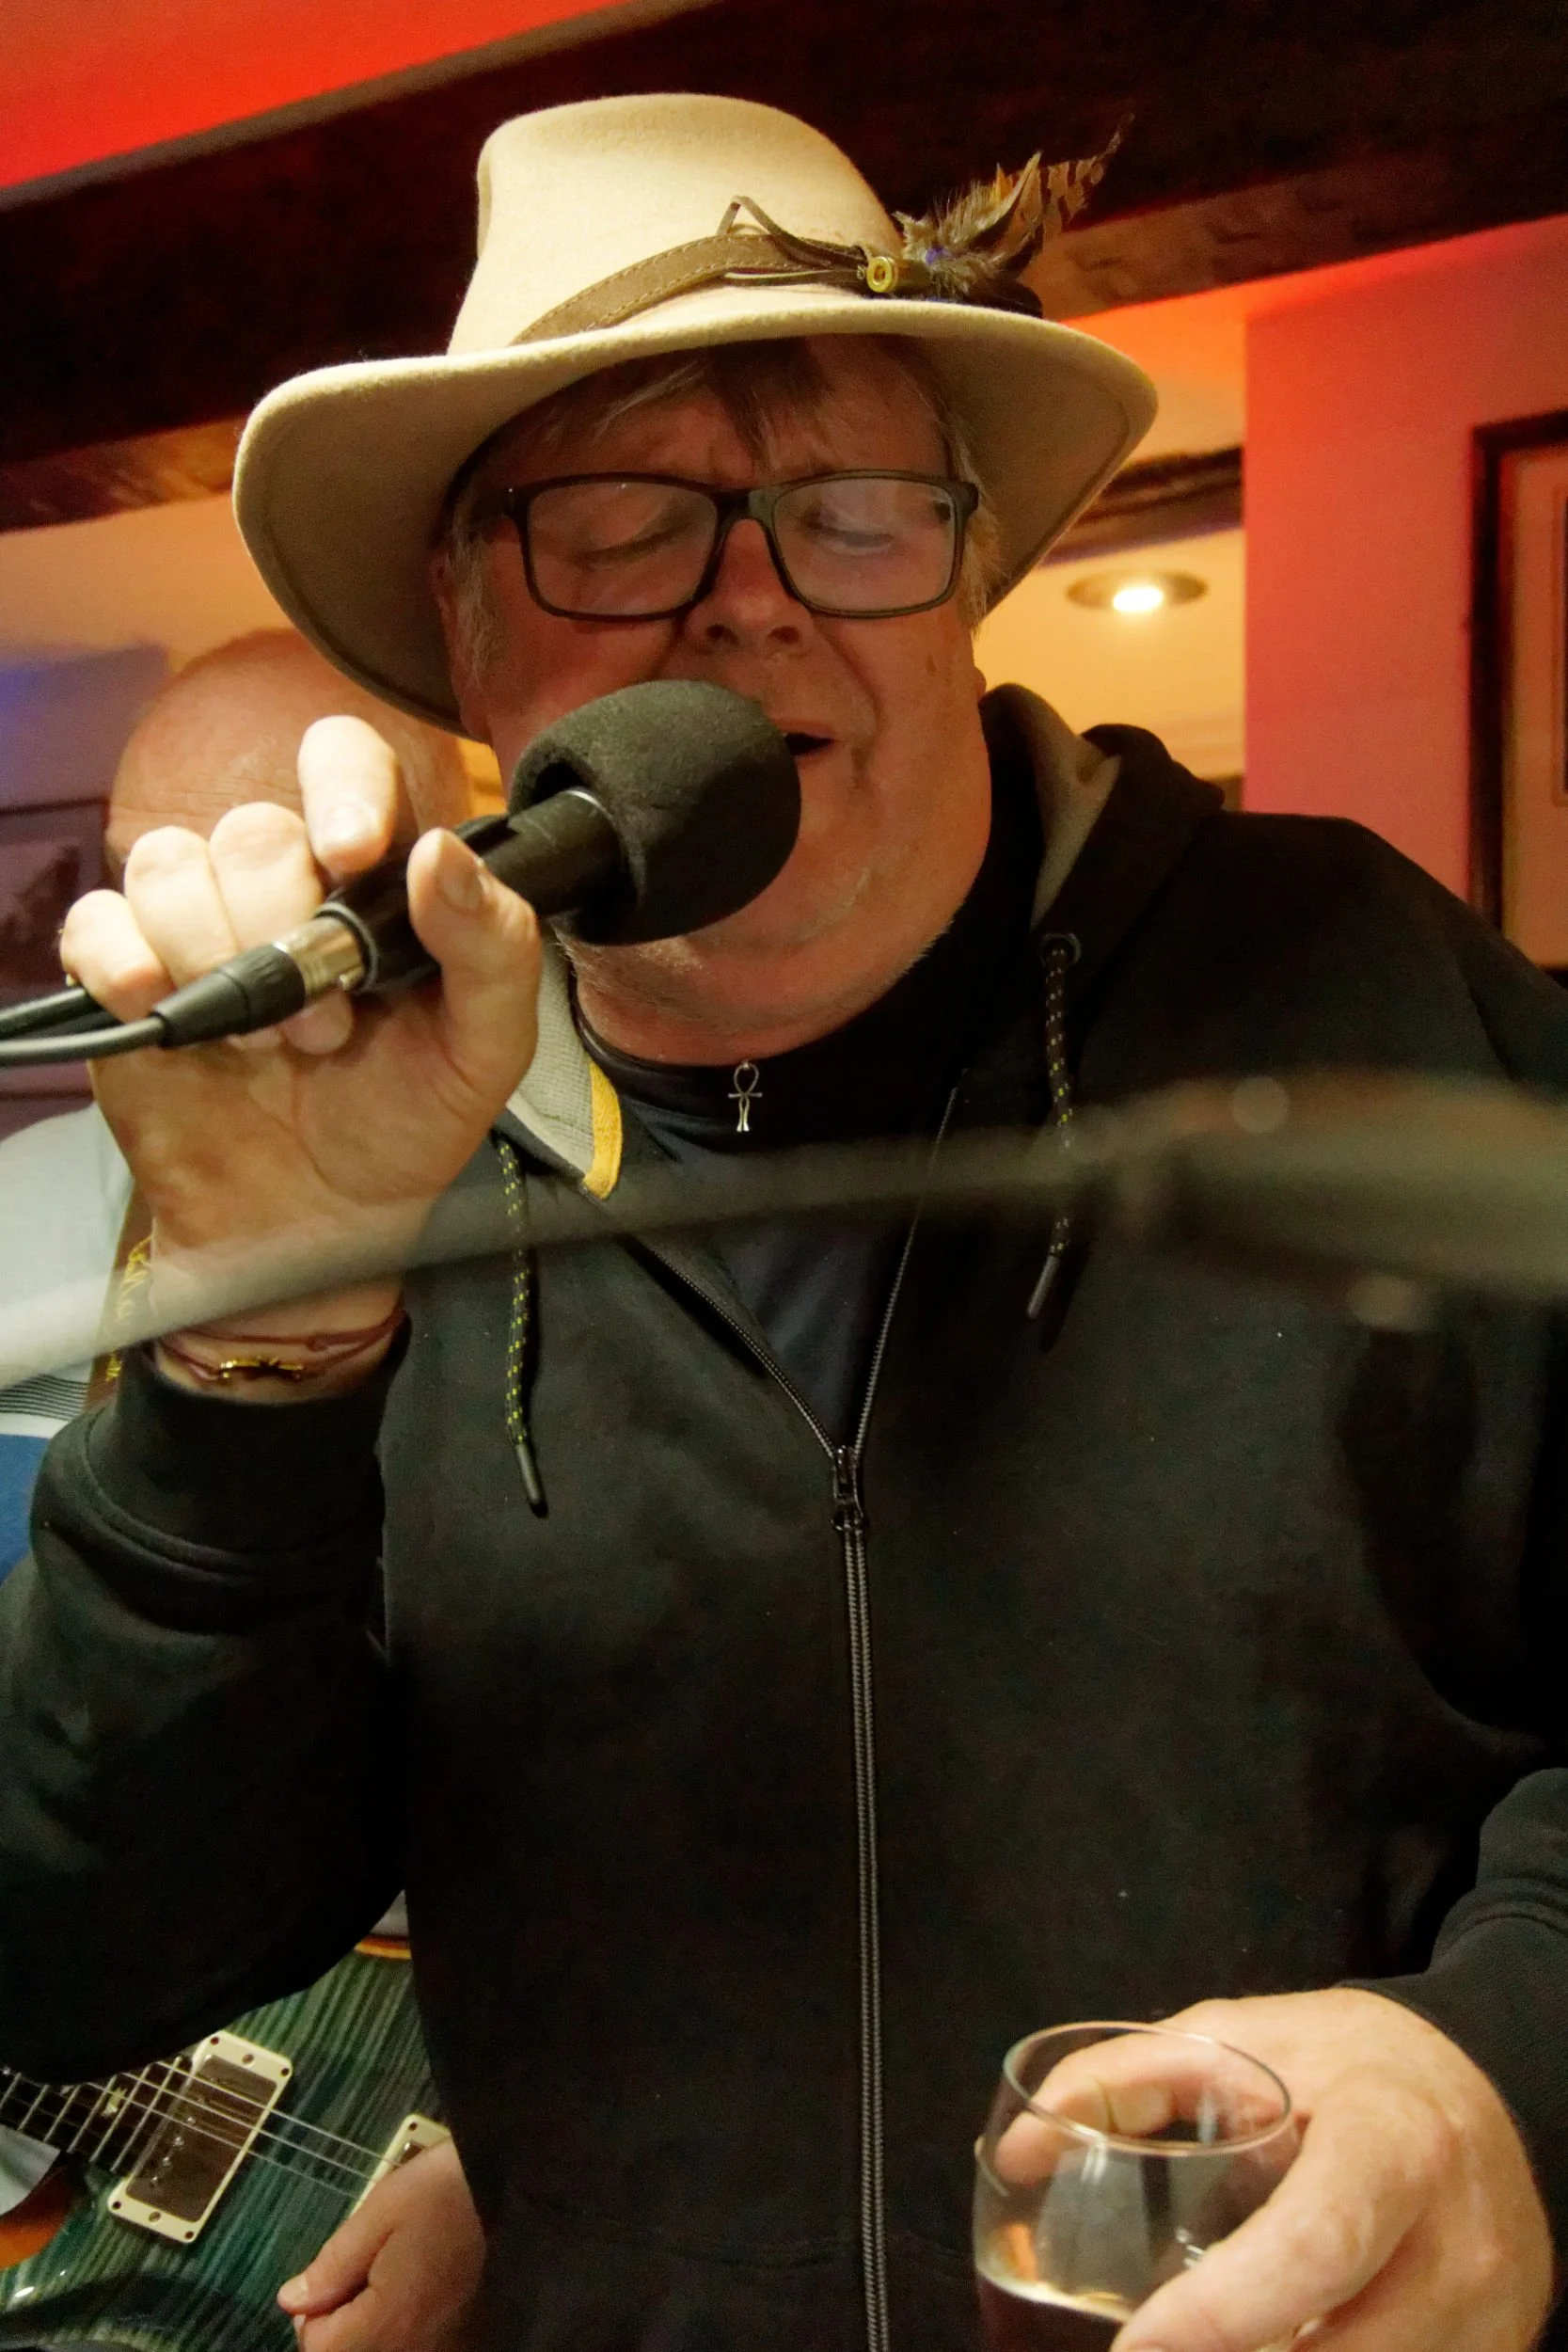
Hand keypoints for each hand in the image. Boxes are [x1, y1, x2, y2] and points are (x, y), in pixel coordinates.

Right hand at [60, 716, 539, 1333]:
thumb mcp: (484, 1053)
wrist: (317, 1225)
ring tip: (264, 1043)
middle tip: (326, 1026)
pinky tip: (163, 1008)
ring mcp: (199, 927)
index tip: (351, 851)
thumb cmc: (401, 1128)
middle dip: (285, 924)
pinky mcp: (129, 975)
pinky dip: (125, 961)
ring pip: (171, 861)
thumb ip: (494, 948)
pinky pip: (98, 921)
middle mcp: (281, 888)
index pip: (346, 764)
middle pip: (255, 828)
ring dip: (215, 951)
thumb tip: (442, 852)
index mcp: (371, 884)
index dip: (343, 784)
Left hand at [276, 2135, 483, 2351]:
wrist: (529, 2185)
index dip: (314, 2307)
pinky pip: (423, 2339)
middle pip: (352, 2351)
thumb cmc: (452, 2190)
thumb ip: (333, 2265)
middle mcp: (417, 2350)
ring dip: (381, 2316)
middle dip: (348, 2314)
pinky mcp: (472, 2338)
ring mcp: (448, 2348)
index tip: (338, 2267)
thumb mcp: (382, 2211)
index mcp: (387, 2324)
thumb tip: (293, 2301)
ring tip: (405, 2264)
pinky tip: (431, 2278)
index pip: (317, 2346)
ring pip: (389, 2345)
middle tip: (373, 2259)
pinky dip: (415, 2318)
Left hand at [1110, 1988, 1552, 2351]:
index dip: (1222, 2312)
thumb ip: (1125, 2083)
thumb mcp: (1236, 2038)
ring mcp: (1490, 2313)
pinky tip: (1276, 2347)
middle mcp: (1459, 2240)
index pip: (1313, 2247)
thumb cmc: (1346, 2064)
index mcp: (1392, 2140)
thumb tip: (1018, 2150)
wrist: (1485, 2085)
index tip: (1136, 2345)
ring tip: (1208, 2341)